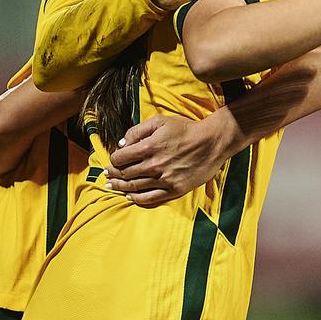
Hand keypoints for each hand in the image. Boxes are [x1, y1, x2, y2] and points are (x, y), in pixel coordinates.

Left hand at [106, 112, 236, 206]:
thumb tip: (121, 144)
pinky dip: (136, 198)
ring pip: (134, 187)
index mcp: (148, 147)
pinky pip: (150, 198)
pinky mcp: (174, 189)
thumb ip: (138, 130)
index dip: (113, 159)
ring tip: (112, 186)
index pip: (120, 158)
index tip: (112, 160)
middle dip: (113, 174)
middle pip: (124, 173)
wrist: (213, 142)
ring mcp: (164, 179)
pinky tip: (130, 197)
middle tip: (107, 175)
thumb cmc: (187, 129)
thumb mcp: (161, 121)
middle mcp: (153, 165)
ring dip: (120, 187)